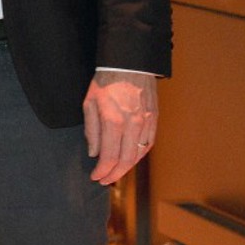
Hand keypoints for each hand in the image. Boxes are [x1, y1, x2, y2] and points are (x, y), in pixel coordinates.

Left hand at [83, 69, 158, 184]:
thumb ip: (91, 130)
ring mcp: (146, 122)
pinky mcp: (155, 118)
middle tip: (105, 180)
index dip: (102, 170)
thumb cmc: (105, 82)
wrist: (129, 64)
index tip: (95, 176)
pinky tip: (131, 159)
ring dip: (128, 167)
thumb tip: (94, 153)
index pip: (109, 156)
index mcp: (113, 121)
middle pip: (126, 160)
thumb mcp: (89, 104)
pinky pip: (149, 143)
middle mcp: (132, 124)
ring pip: (140, 153)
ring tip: (116, 173)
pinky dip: (140, 154)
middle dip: (115, 174)